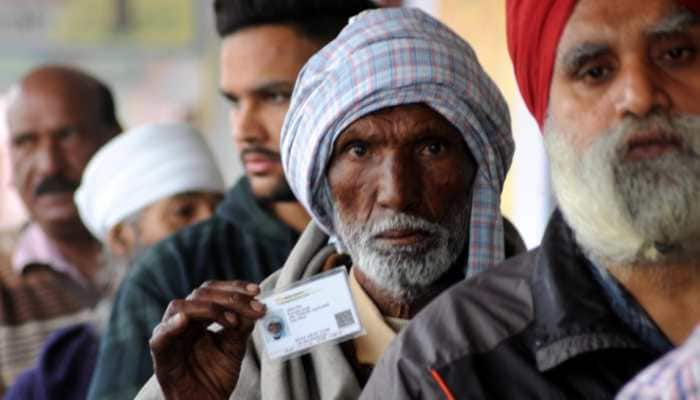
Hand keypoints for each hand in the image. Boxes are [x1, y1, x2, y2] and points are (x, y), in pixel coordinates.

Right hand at [149, 280, 265, 399]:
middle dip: (230, 298)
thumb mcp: (234, 348)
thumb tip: (255, 305)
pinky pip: (159, 337)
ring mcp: (170, 336)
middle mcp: (183, 322)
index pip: (213, 291)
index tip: (256, 291)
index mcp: (199, 317)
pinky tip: (184, 320)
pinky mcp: (161, 356)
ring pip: (179, 307)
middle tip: (254, 306)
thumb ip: (241, 327)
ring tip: (232, 320)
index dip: (234, 287)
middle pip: (200, 294)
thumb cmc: (215, 377)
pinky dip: (170, 326)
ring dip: (208, 308)